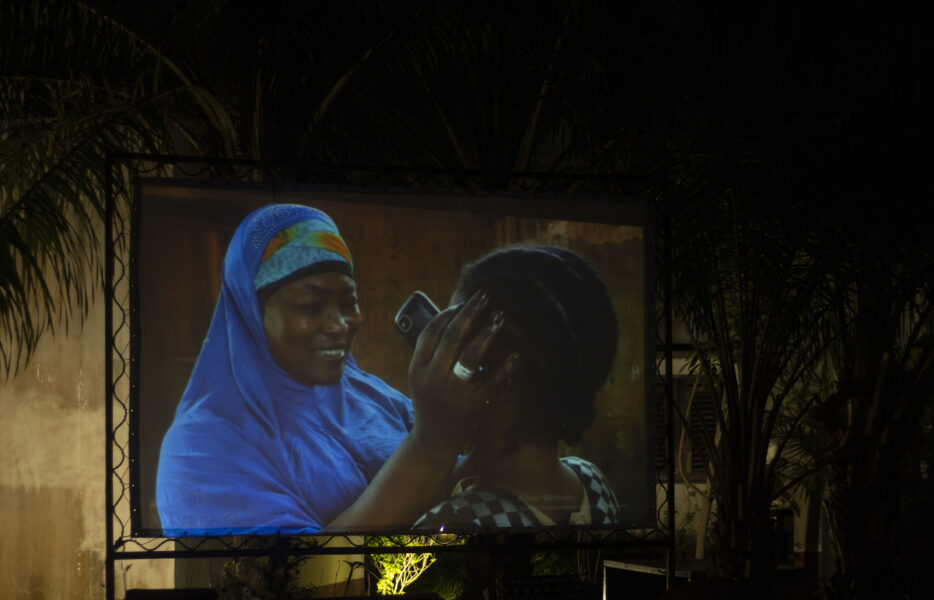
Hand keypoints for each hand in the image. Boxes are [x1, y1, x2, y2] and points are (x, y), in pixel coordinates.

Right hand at [407, 288, 508, 452]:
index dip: (447, 315)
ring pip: (472, 355)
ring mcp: (453, 391)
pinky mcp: (473, 404)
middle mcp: (433, 378)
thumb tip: (453, 319)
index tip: (462, 304)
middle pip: (451, 337)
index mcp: (416, 368)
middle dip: (469, 313)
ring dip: (487, 333)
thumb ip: (430, 354)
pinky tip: (514, 356)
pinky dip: (505, 368)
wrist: (433, 442)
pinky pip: (493, 380)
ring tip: (499, 317)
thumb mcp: (419, 378)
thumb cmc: (430, 403)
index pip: (430, 333)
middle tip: (484, 296)